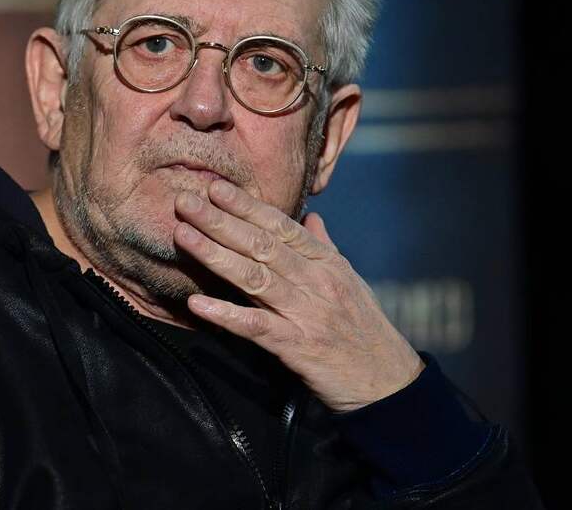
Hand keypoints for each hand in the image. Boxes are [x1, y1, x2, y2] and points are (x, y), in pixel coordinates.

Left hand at [173, 179, 423, 412]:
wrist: (388, 383)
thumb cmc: (365, 329)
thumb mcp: (349, 281)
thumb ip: (324, 247)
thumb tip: (311, 216)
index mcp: (326, 263)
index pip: (281, 226)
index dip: (247, 206)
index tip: (216, 188)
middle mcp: (316, 281)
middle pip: (261, 245)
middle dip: (220, 221)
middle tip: (185, 201)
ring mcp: (306, 313)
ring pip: (254, 277)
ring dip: (215, 255)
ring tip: (183, 236)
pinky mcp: (297, 346)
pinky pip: (255, 327)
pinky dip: (225, 314)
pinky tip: (197, 303)